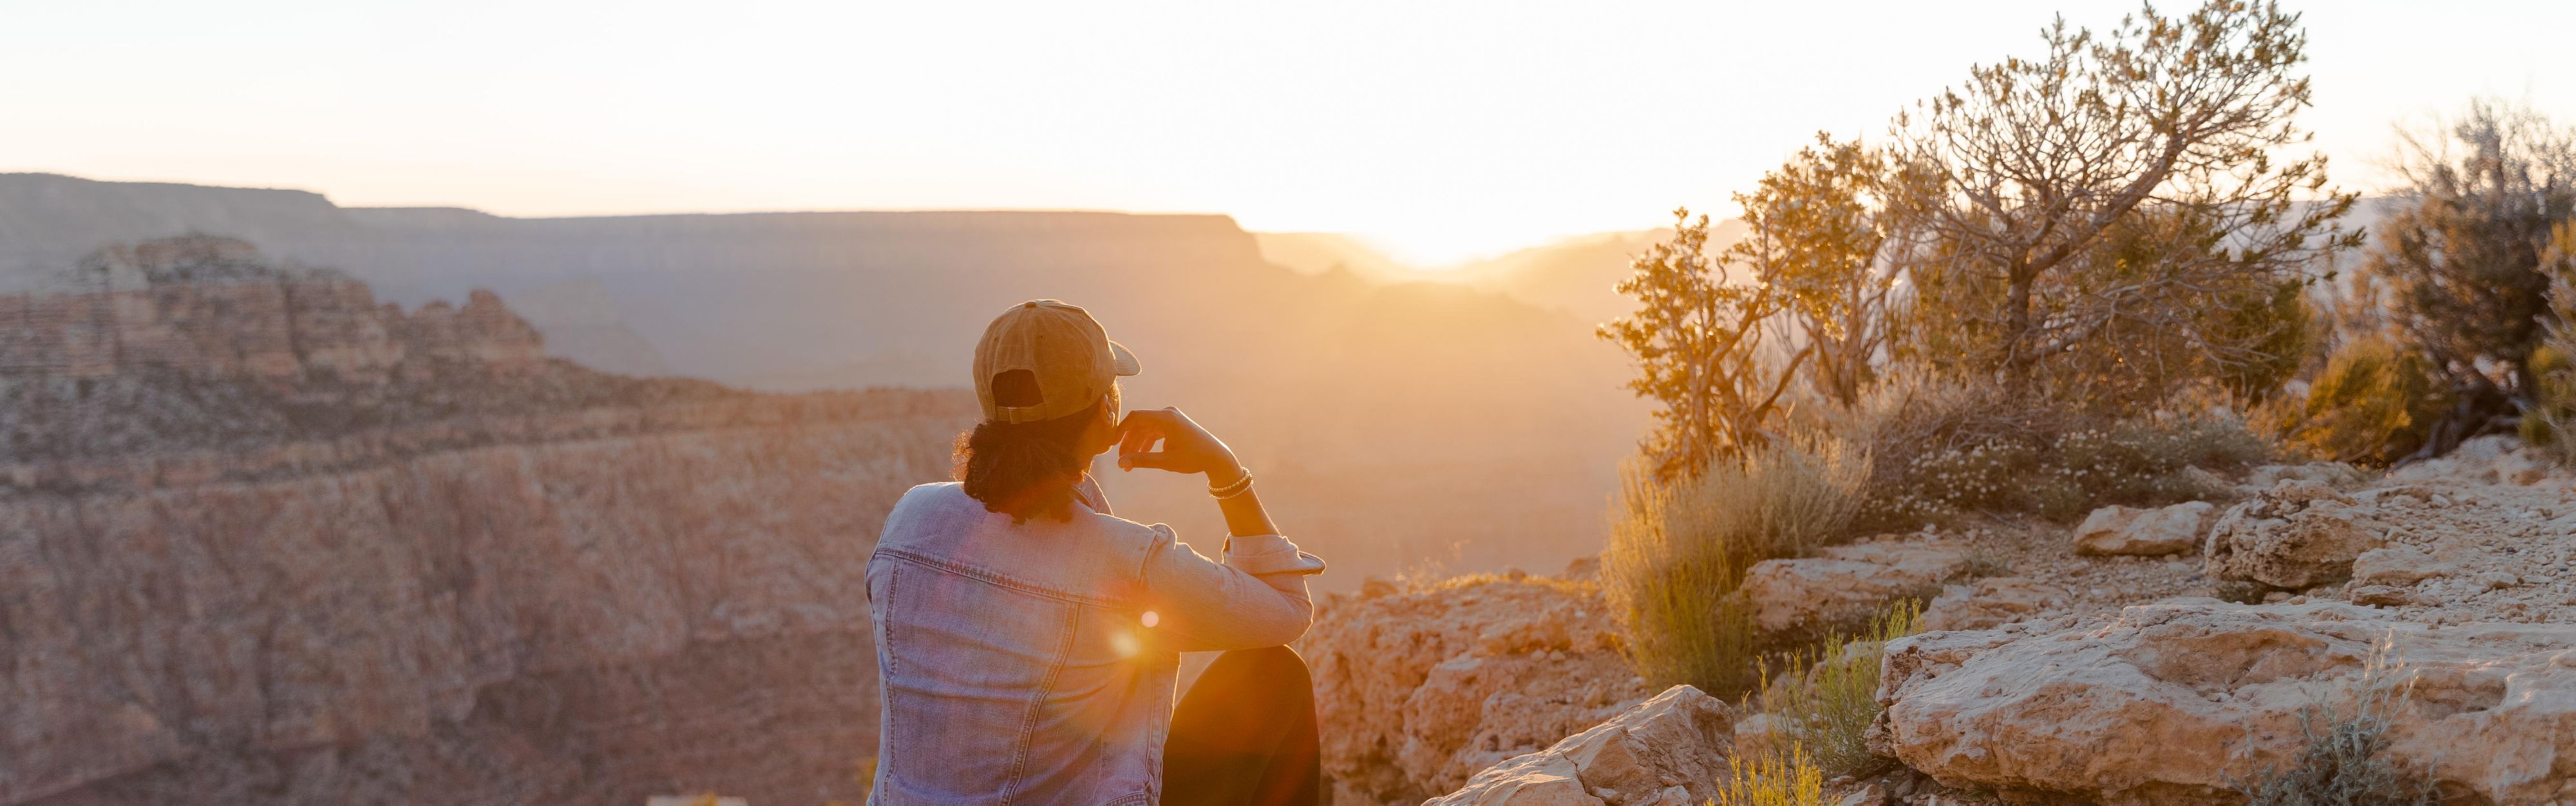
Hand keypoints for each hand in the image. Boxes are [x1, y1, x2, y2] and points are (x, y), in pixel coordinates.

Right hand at [1115, 407, 1243, 482]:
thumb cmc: (1193, 458)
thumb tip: (1120, 464)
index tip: (1112, 445)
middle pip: (1139, 424)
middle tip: (1122, 461)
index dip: (1121, 430)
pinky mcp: (1172, 424)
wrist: (1215, 456)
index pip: (1135, 418)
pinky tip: (1141, 455)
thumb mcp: (1166, 462)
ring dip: (1136, 444)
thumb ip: (1142, 460)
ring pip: (1145, 429)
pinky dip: (1146, 442)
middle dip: (1128, 442)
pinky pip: (1153, 431)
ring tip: (1130, 463)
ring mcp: (1170, 418)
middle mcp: (1167, 414)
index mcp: (1166, 418)